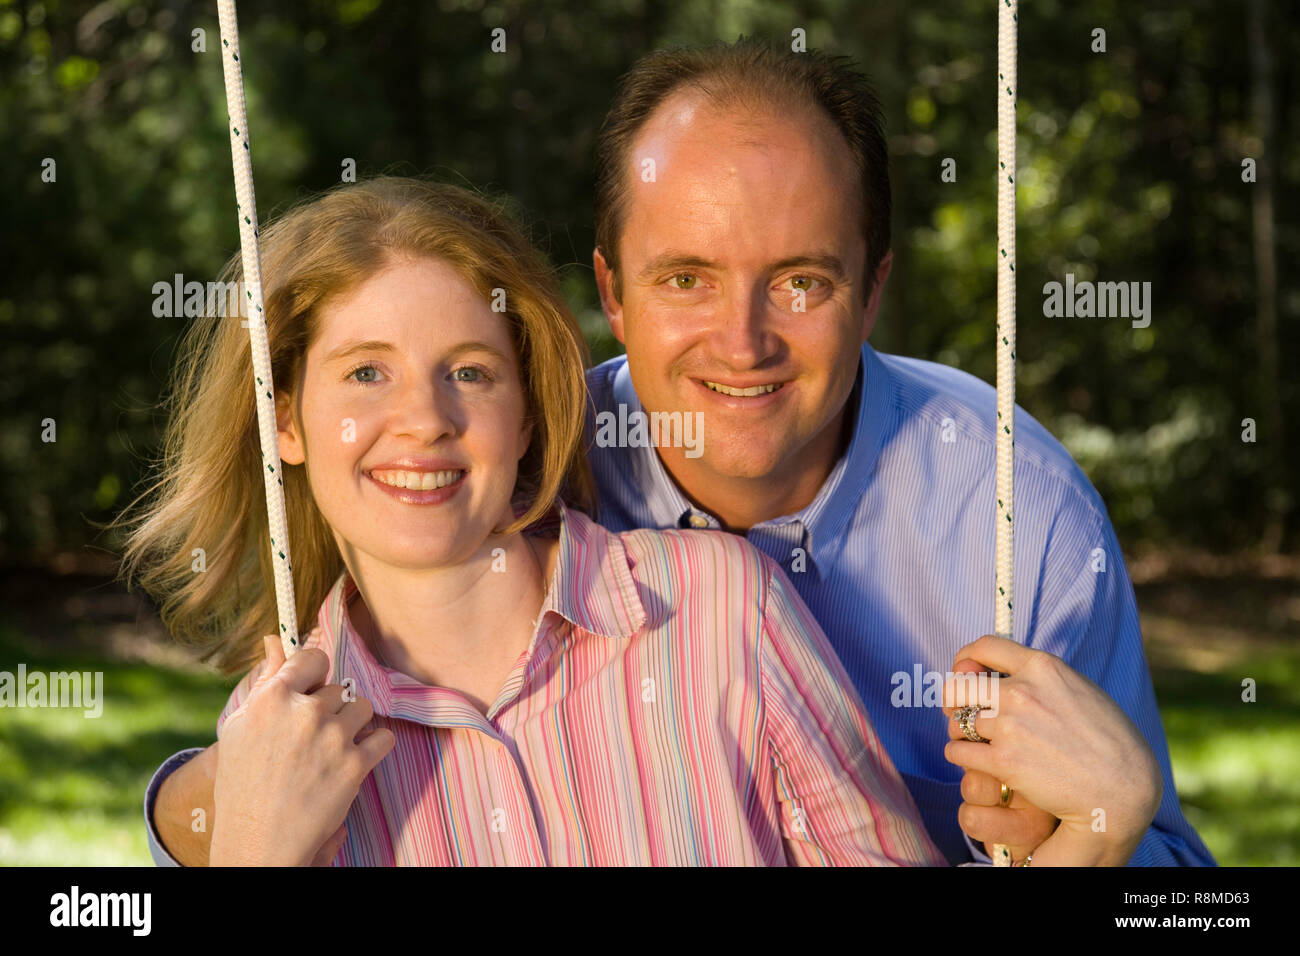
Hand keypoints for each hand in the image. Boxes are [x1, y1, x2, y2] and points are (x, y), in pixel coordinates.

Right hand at [209, 635, 394, 865]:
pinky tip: (356, 759)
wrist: (257, 843)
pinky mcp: (356, 765)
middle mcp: (305, 712)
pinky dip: (375, 747)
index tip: (312, 690)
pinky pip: (383, 737)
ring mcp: (333, 738)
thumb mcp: (240, 729)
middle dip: (329, 709)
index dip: (315, 674)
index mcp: (273, 698)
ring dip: (354, 724)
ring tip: (333, 748)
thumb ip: (265, 682)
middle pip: (337, 688)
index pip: (313, 658)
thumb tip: (275, 641)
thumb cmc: (242, 787)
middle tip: (312, 738)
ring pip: (362, 707)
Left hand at [942, 635, 1161, 865]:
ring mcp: (1010, 725)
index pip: (985, 646)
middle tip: (965, 715)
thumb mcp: (1080, 691)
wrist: (1123, 790)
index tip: (964, 671)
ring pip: (957, 723)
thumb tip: (1012, 672)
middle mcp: (1021, 690)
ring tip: (976, 744)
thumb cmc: (1109, 743)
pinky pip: (957, 751)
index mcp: (1043, 667)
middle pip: (959, 686)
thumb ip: (1044, 679)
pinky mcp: (1003, 760)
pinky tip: (976, 763)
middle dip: (957, 700)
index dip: (967, 658)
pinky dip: (961, 757)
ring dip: (962, 734)